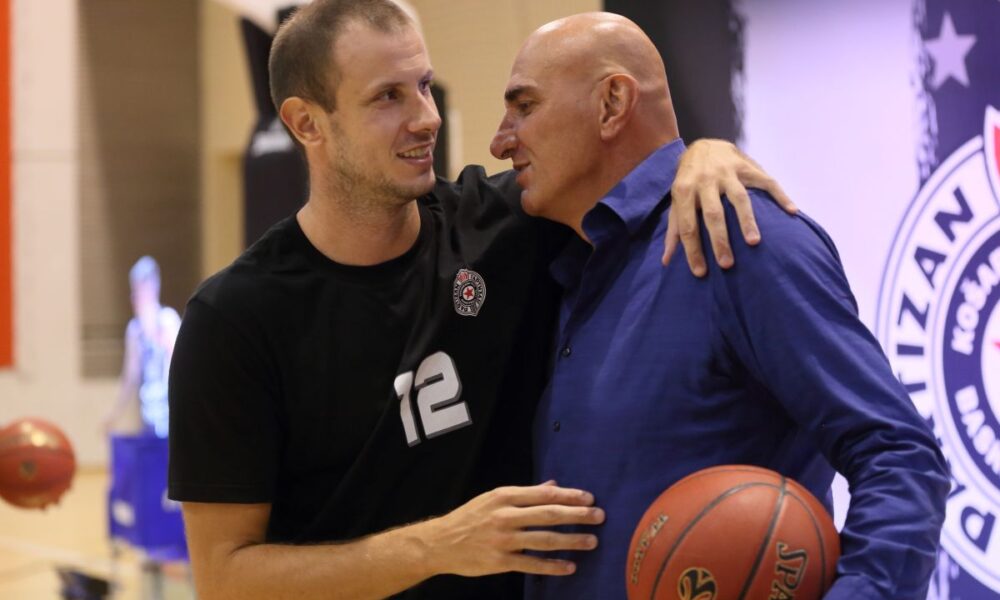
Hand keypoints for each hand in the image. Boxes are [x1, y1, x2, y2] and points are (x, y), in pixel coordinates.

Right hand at [420, 482, 604, 576]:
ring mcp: (503, 540)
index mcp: (504, 497)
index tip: (589, 497)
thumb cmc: (469, 518)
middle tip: (599, 516)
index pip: (543, 494)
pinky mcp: (500, 562)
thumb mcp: (493, 499)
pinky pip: (532, 564)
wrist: (440, 543)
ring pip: (544, 540)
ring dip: (571, 541)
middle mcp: (505, 516)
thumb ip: (525, 494)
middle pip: (548, 514)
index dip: (569, 495)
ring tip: (592, 541)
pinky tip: (570, 566)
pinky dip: (553, 566)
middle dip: (577, 515)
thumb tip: (553, 485)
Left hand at [663, 139, 796, 275]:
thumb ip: (674, 229)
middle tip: (727, 264)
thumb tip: (666, 261)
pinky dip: (780, 195)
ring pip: (739, 198)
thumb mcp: (676, 201)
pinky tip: (791, 211)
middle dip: (719, 239)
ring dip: (746, 220)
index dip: (692, 250)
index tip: (701, 272)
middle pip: (713, 213)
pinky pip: (766, 181)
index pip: (687, 226)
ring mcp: (727, 172)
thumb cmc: (688, 181)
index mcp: (684, 191)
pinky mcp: (746, 166)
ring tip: (753, 242)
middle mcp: (705, 181)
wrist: (702, 145)